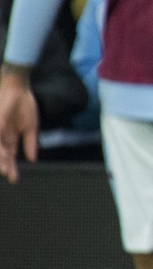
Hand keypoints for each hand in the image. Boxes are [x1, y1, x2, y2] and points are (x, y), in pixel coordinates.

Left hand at [0, 69, 38, 183]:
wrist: (19, 89)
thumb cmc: (24, 105)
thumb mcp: (31, 127)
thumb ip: (31, 143)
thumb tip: (33, 160)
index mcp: (10, 138)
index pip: (10, 156)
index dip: (12, 167)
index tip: (15, 179)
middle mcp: (2, 137)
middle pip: (2, 155)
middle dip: (5, 166)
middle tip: (9, 175)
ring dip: (1, 158)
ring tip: (5, 169)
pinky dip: (0, 147)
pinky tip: (4, 154)